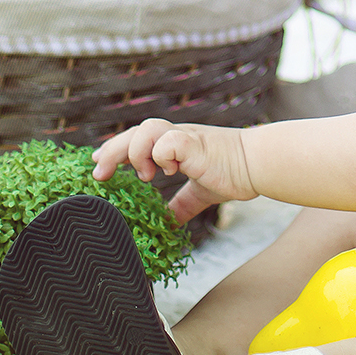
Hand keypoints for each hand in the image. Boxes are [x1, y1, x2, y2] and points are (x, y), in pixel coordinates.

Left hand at [91, 117, 256, 222]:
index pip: (136, 140)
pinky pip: (168, 141)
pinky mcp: (194, 143)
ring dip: (138, 152)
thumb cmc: (232, 173)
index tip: (99, 164)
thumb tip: (168, 225)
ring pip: (147, 129)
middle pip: (134, 131)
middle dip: (113, 150)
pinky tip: (168, 170)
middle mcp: (175, 136)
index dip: (115, 150)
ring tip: (145, 175)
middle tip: (100, 172)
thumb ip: (181, 205)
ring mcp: (184, 137)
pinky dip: (161, 155)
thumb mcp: (198, 193)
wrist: (256, 165)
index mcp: (173, 145)